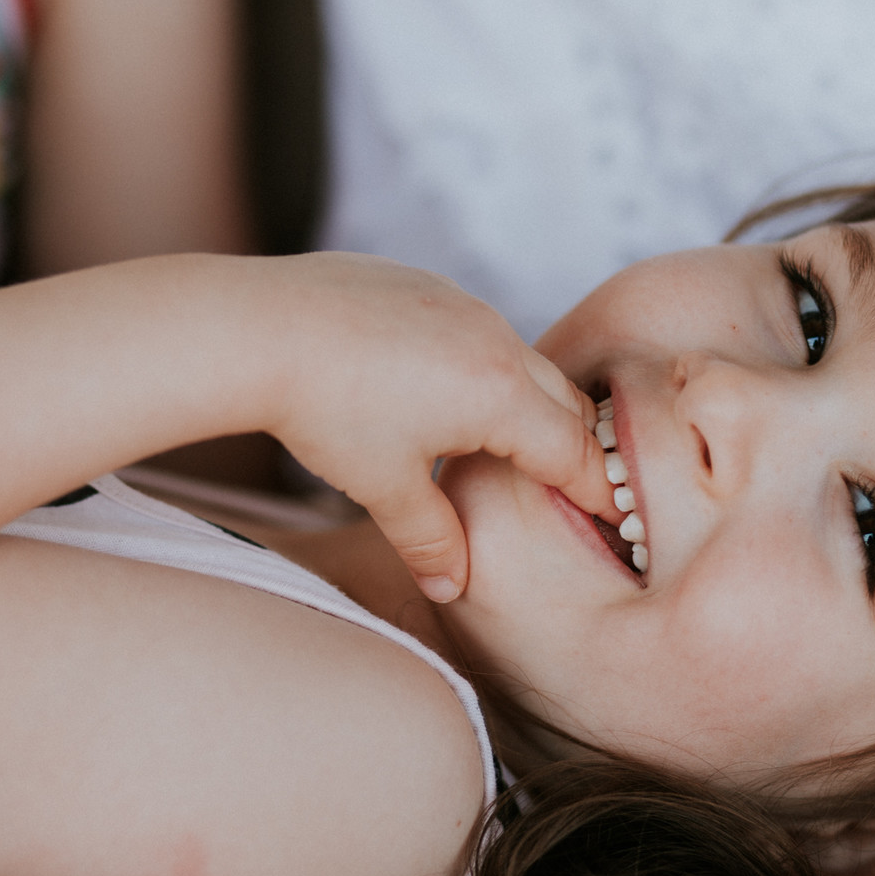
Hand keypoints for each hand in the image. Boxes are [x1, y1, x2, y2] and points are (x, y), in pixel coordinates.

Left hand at [269, 253, 617, 601]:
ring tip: (512, 442)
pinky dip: (483, 366)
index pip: (573, 453)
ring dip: (527, 402)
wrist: (258, 327)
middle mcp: (495, 343)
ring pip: (522, 361)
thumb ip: (429, 541)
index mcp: (499, 397)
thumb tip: (452, 588)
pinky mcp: (428, 287)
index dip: (596, 490)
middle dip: (574, 446)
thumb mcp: (383, 487)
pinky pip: (478, 331)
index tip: (615, 515)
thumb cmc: (324, 410)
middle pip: (564, 402)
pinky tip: (445, 391)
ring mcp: (463, 306)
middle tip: (576, 485)